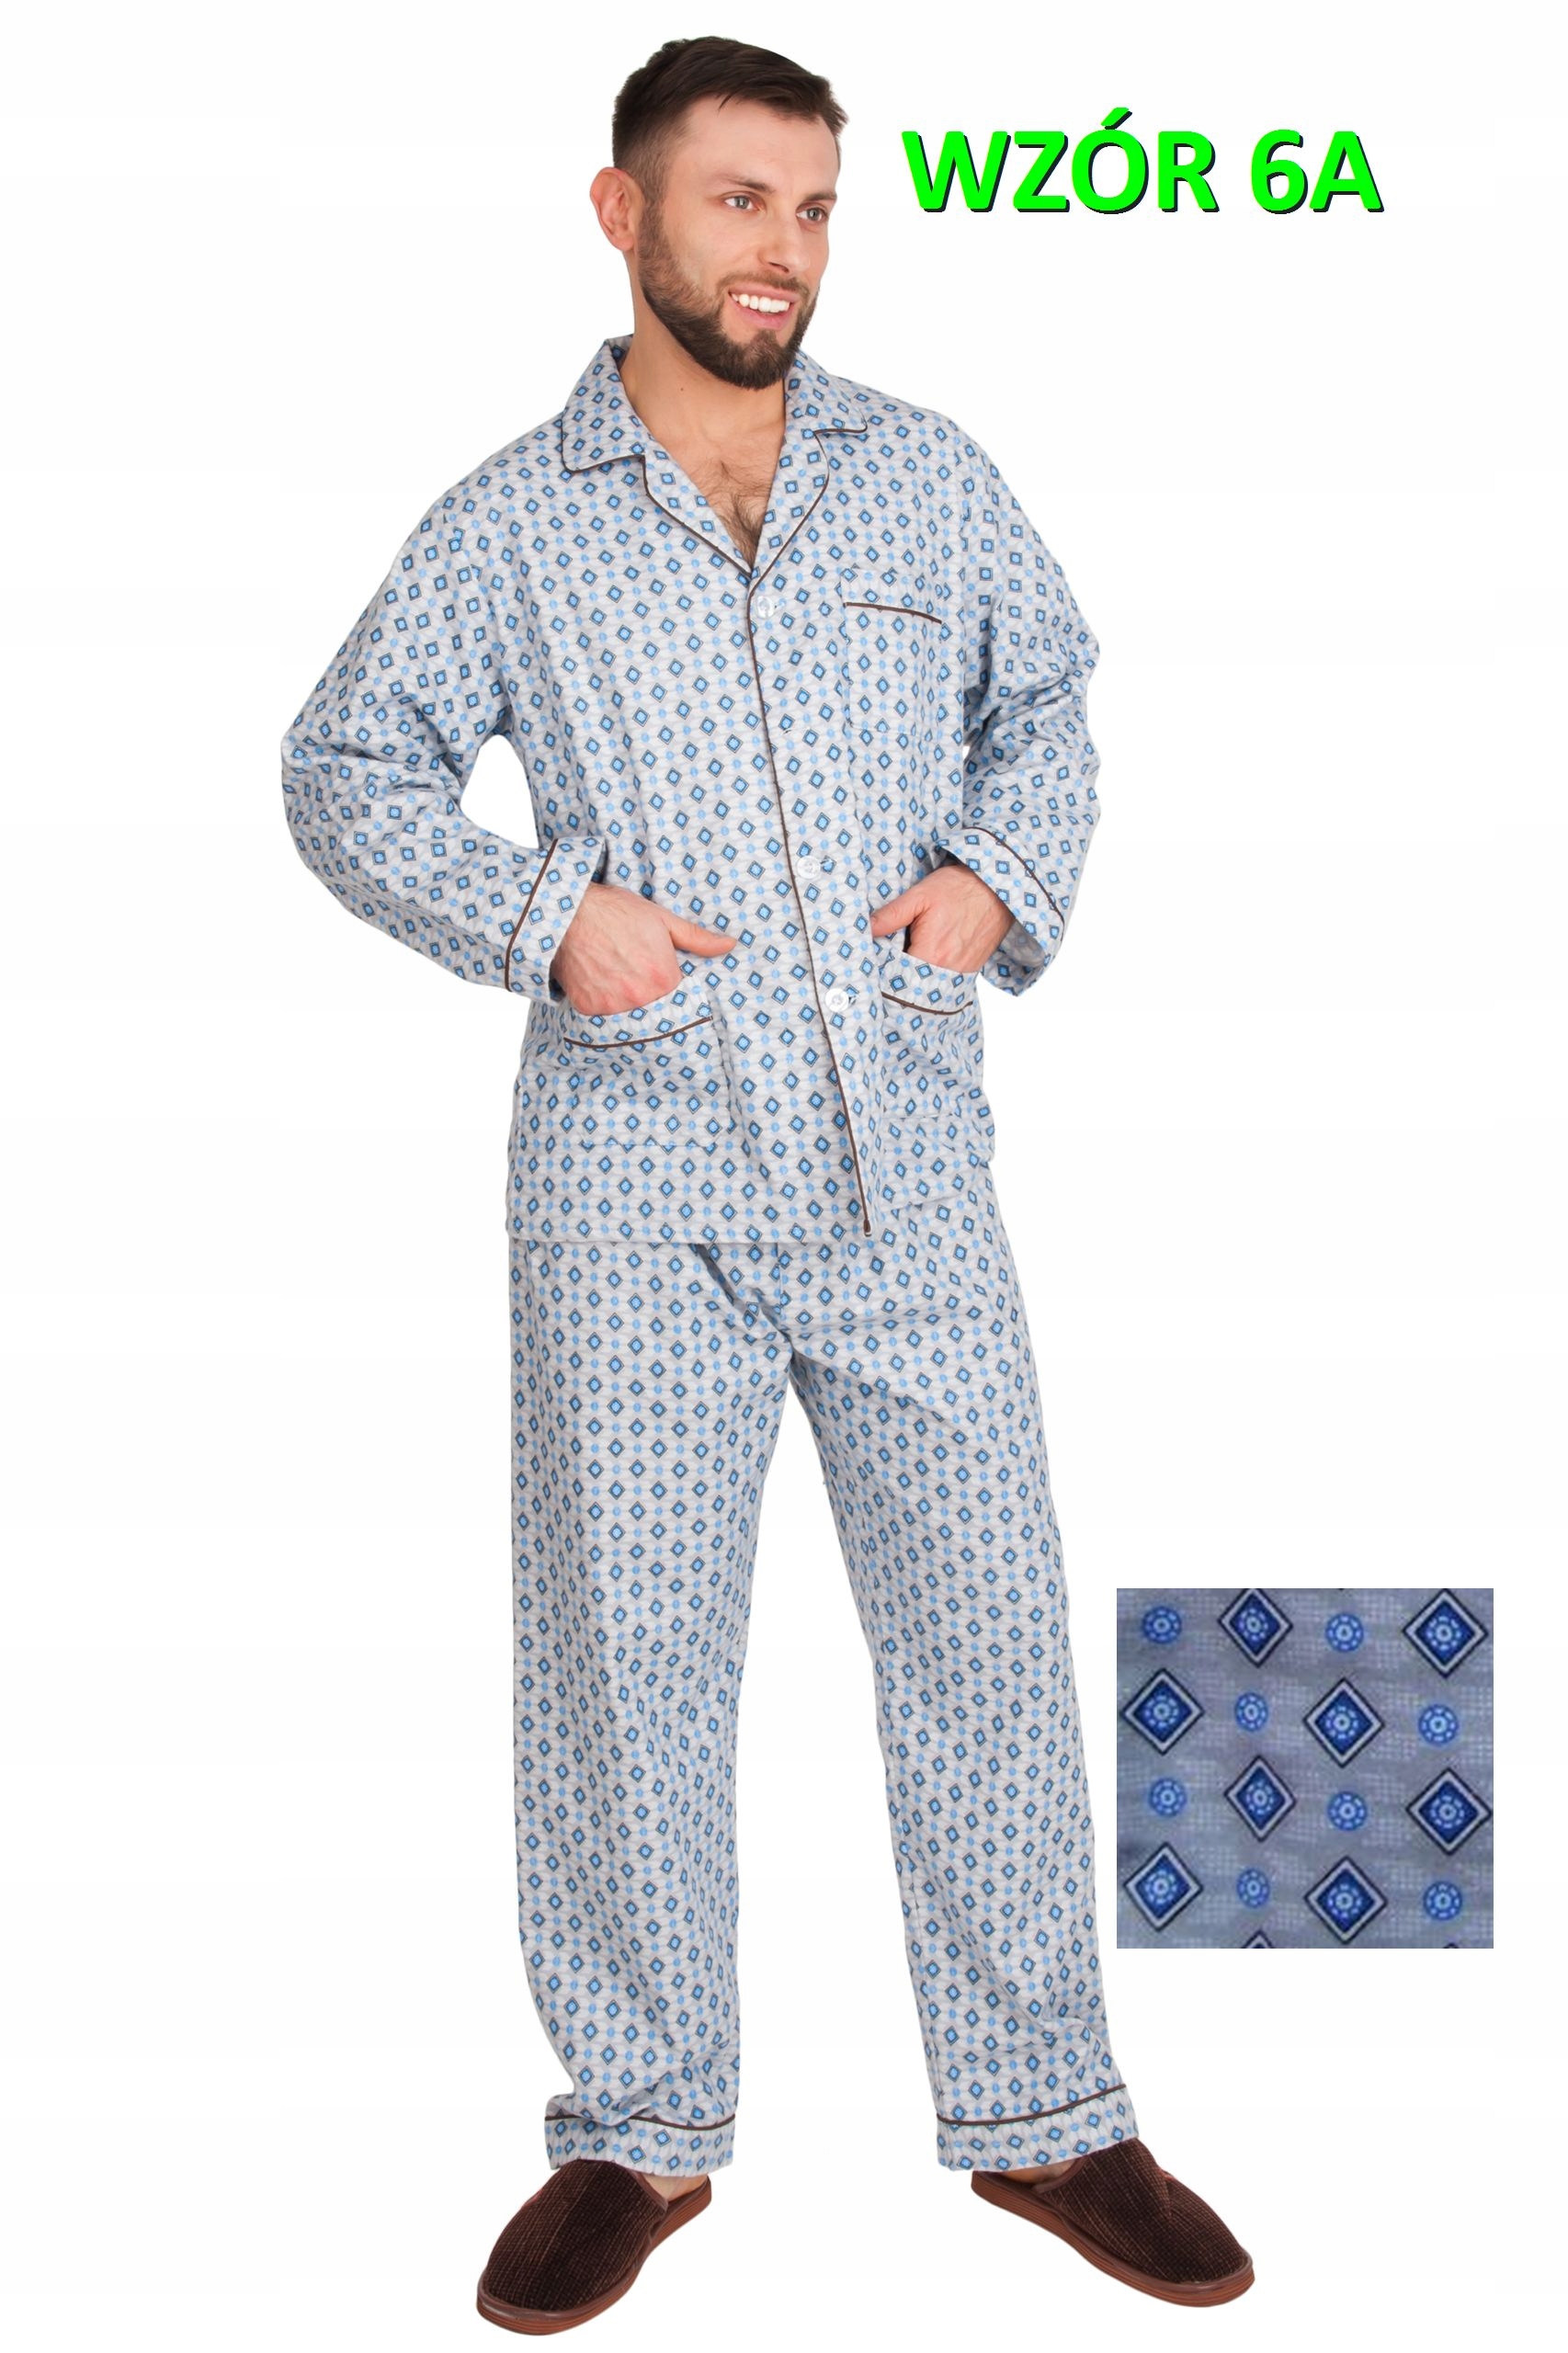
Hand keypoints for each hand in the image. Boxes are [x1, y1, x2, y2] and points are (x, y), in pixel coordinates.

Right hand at [550, 883, 732, 1014]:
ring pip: (629, 1014)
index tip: (661, 972)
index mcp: (664, 979)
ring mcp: (612, 1006)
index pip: (679, 996)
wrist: (569, 911)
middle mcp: (640, 998)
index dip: (671, 984)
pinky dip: (603, 1002)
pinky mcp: (589, 1008)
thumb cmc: (617, 912)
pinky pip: (603, 1015)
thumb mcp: (662, 920)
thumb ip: (697, 939)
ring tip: (617, 974)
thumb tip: (729, 945)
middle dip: (650, 995)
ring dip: (627, 1001)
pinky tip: (600, 980)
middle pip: (655, 1008)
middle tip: (635, 971)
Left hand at [869, 860, 1014, 972]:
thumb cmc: (959, 888)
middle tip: (885, 959)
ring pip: (927, 983)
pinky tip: (925, 957)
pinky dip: (931, 972)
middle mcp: (946, 970)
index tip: (873, 962)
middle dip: (897, 974)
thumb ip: (891, 916)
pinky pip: (943, 979)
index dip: (882, 970)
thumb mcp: (920, 896)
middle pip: (911, 984)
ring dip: (914, 974)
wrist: (996, 888)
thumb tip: (866, 929)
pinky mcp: (970, 970)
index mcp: (930, 954)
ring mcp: (960, 973)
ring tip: (905, 957)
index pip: (896, 975)